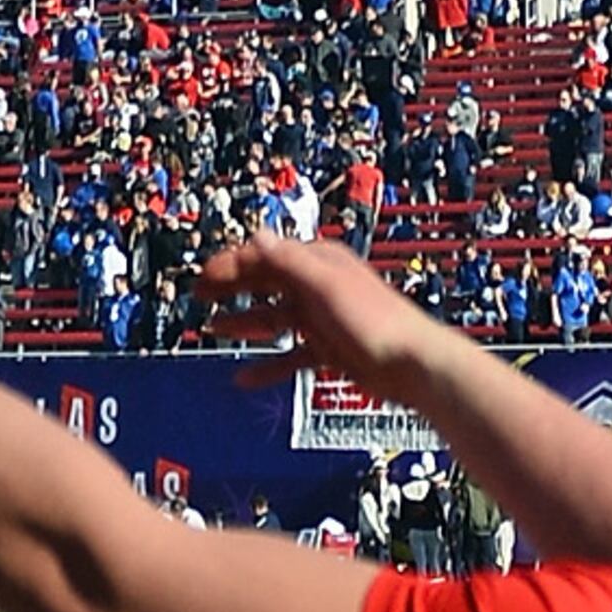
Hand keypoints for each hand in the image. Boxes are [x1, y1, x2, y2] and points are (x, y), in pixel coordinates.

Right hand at [197, 230, 414, 376]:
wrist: (412, 365)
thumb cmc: (377, 321)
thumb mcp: (326, 286)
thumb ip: (289, 262)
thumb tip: (257, 235)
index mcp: (318, 262)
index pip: (265, 256)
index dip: (231, 264)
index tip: (202, 276)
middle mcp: (318, 286)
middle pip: (266, 281)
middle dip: (232, 286)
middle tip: (200, 295)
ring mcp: (323, 318)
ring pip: (274, 317)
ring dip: (244, 322)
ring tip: (214, 328)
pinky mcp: (329, 349)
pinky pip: (290, 354)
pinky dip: (268, 364)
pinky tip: (248, 376)